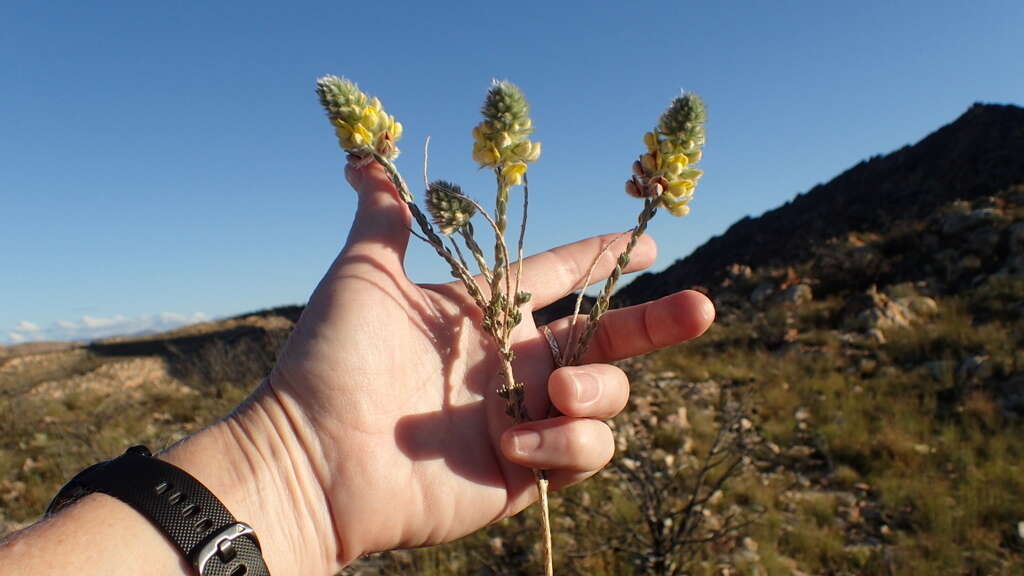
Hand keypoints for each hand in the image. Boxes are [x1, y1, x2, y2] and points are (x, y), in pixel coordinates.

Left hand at [242, 160, 714, 569]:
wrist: (319, 457)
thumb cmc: (336, 359)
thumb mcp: (364, 275)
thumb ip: (385, 218)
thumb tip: (361, 159)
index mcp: (488, 312)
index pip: (563, 276)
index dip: (604, 257)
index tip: (647, 243)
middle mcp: (514, 362)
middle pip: (607, 336)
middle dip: (657, 323)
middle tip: (701, 308)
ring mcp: (525, 417)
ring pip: (606, 394)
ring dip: (595, 387)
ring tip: (554, 388)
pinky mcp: (528, 471)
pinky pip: (584, 450)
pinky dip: (561, 444)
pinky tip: (510, 445)